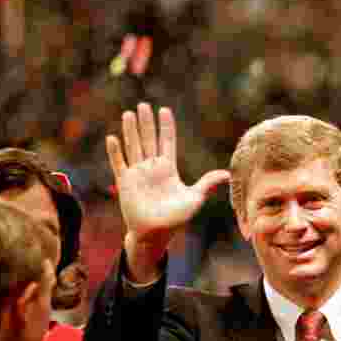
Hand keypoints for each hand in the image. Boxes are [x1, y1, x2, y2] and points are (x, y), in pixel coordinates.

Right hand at [107, 103, 229, 280]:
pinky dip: (115, 152)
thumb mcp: (194, 199)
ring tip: (129, 113)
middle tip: (143, 105)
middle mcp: (152, 168)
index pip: (167, 142)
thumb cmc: (175, 219)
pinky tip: (112, 138)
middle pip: (149, 139)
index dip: (166, 126)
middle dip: (147, 122)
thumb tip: (228, 175)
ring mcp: (137, 174)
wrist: (155, 235)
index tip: (164, 110)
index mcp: (168, 169)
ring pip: (134, 147)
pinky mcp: (125, 183)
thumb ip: (207, 184)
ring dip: (131, 131)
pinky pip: (119, 164)